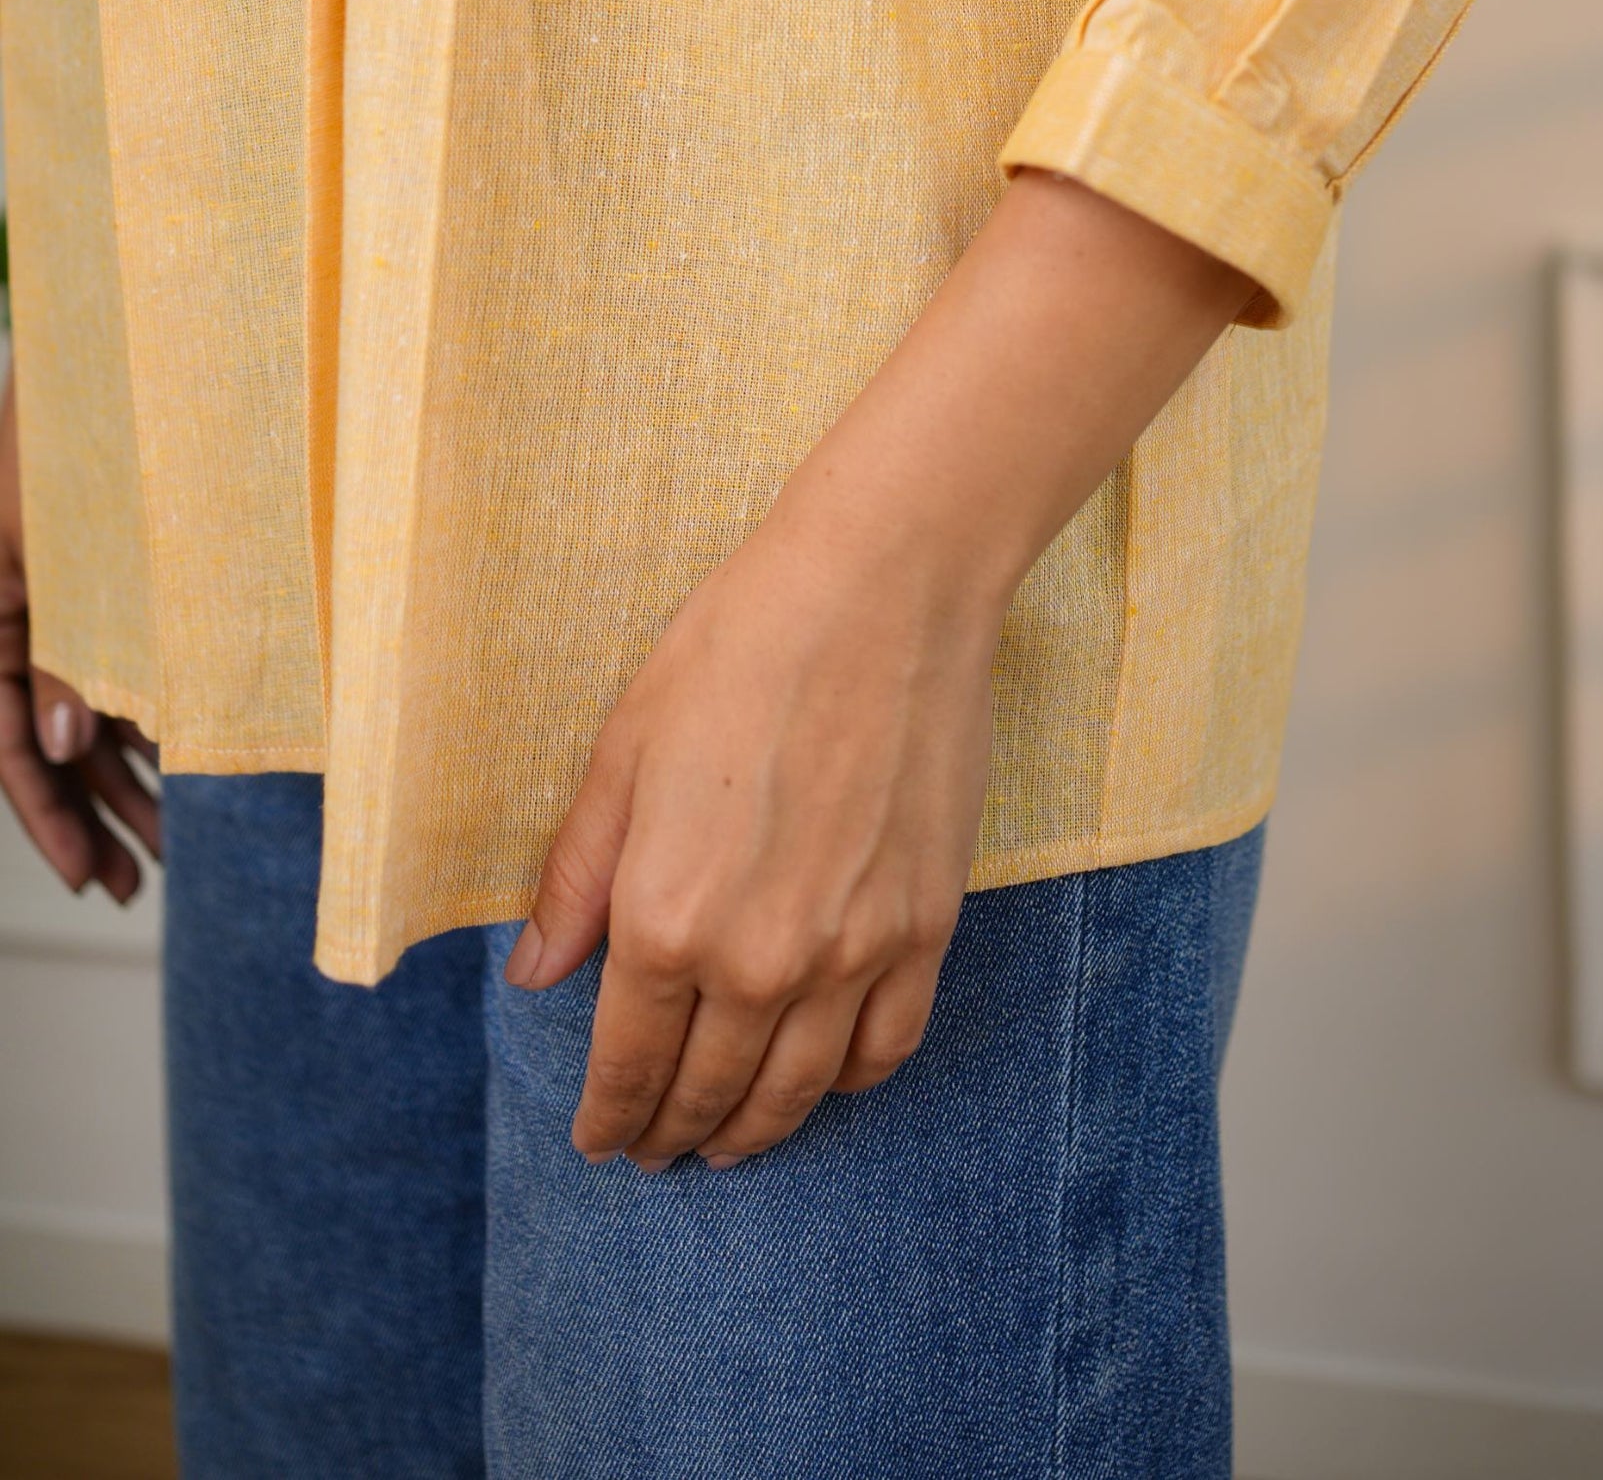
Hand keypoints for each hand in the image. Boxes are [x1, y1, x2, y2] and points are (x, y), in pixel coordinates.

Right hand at [0, 366, 161, 899]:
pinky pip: (106, 673)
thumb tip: (64, 746)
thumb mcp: (68, 554)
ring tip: (167, 844)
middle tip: (135, 886)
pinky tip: (175, 764)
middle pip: (44, 748)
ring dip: (120, 781)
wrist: (99, 361)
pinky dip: (137, 720)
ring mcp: (54, 610)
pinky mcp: (92, 592)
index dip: (48, 820)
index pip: (8, 748)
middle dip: (87, 819)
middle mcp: (15, 625)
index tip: (93, 880)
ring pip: (79, 717)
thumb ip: (68, 654)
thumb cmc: (77, 446)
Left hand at [510, 170, 1257, 1169]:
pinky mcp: (926, 925)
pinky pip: (888, 1046)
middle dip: (672, 1133)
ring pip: (799, 1089)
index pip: (629, 1061)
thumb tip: (537, 972)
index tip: (600, 1142)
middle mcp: (759, 958)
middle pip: (710, 1090)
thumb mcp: (625, 748)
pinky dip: (851, 1084)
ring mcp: (853, 950)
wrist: (883, 587)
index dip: (610, 1115)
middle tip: (654, 1153)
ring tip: (728, 1145)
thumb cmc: (739, 645)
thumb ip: (579, 875)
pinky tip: (826, 1083)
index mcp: (667, 915)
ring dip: (756, 1132)